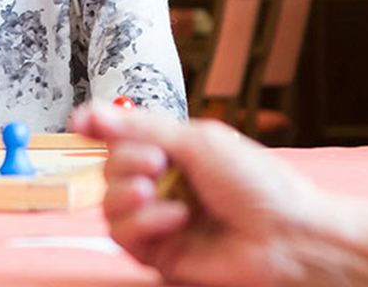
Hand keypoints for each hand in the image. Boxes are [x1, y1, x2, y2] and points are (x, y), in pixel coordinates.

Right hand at [71, 103, 323, 286]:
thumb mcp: (197, 141)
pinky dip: (145, 222)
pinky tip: (175, 219)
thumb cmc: (258, 184)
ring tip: (156, 191)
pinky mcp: (159, 253)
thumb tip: (91, 113)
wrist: (287, 235)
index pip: (122, 137)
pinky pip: (124, 236)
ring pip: (109, 204)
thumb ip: (140, 128)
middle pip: (109, 168)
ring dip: (128, 193)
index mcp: (174, 151)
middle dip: (124, 162)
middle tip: (155, 162)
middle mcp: (163, 184)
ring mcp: (159, 219)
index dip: (100, 129)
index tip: (81, 122)